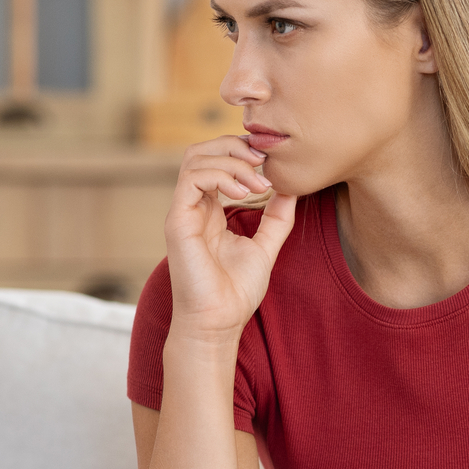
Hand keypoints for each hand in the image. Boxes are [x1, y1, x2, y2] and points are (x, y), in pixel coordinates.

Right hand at [164, 135, 297, 343]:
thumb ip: (276, 218)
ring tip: (259, 181)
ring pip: (195, 158)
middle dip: (235, 146)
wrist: (218, 321)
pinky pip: (191, 180)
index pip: (216, 161)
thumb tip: (291, 189)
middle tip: (264, 162)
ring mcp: (182, 212)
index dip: (243, 152)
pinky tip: (245, 192)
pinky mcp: (177, 221)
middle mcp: (193, 206)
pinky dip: (221, 176)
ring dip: (232, 161)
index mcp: (210, 209)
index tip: (272, 165)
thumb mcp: (266, 246)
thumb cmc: (236, 291)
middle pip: (202, 151)